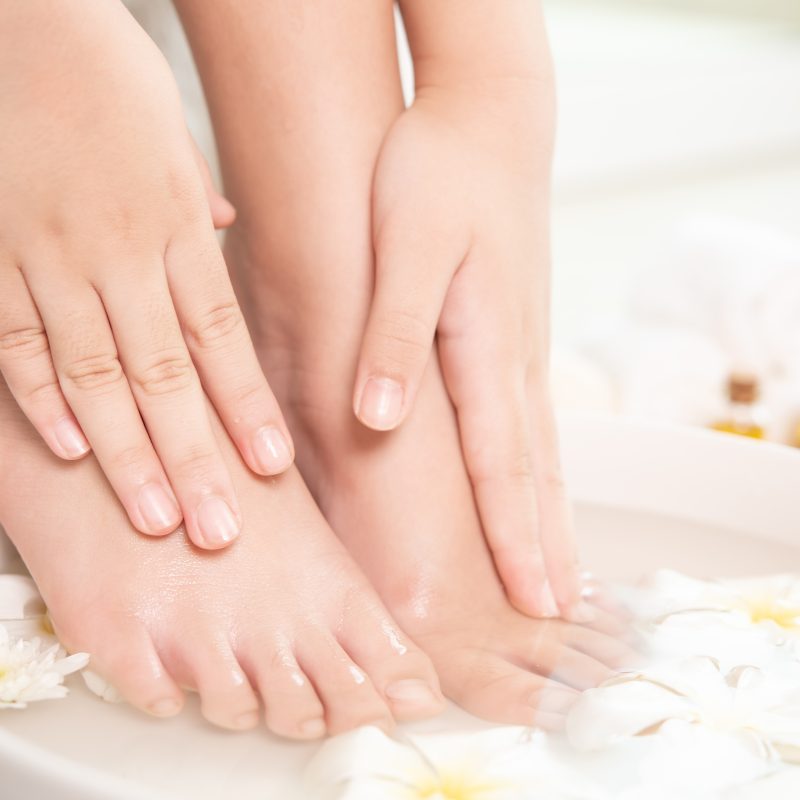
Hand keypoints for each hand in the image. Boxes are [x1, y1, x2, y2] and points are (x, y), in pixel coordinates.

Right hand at [0, 1, 292, 547]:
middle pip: (165, 373)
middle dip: (195, 455)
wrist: (22, 21)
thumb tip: (222, 230)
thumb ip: (193, 199)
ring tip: (159, 515)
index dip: (246, 405)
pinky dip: (38, 396)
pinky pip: (13, 337)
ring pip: (94, 372)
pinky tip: (70, 451)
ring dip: (127, 451)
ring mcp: (50, 256)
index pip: (220, 336)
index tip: (271, 466)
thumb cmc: (103, 78)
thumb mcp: (170, 134)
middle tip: (221, 527)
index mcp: (173, 227)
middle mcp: (120, 252)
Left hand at [354, 79, 582, 617]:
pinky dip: (541, 468)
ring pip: (543, 450)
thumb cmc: (438, 176)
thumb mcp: (403, 246)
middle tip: (561, 611)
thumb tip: (379, 418)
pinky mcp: (516, 332)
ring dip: (553, 515)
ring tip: (561, 567)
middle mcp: (516, 358)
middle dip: (548, 545)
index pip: (504, 466)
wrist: (485, 123)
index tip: (537, 601)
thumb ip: (394, 335)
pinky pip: (532, 419)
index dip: (517, 540)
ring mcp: (524, 347)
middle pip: (538, 472)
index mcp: (488, 347)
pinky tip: (537, 485)